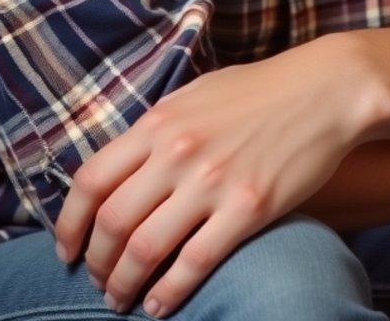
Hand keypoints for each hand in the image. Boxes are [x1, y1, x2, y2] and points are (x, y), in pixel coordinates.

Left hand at [54, 34, 381, 317]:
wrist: (323, 90)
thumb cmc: (258, 91)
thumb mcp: (194, 96)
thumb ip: (156, 132)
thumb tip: (121, 169)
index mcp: (159, 122)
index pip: (92, 179)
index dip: (69, 223)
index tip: (66, 249)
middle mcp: (178, 152)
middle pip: (113, 221)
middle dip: (96, 262)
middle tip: (98, 280)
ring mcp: (213, 182)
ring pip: (145, 248)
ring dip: (124, 284)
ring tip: (121, 300)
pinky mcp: (249, 208)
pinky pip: (194, 263)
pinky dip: (169, 293)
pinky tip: (160, 306)